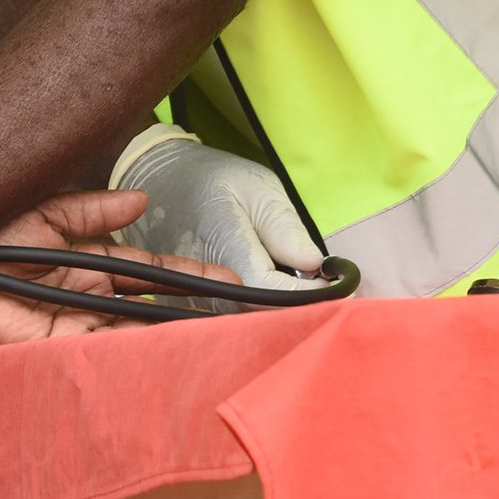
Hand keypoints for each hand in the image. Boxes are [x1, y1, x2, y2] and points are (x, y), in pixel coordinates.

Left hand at [0, 190, 228, 347]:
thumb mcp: (41, 214)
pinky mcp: (57, 350)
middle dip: (195, 310)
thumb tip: (140, 200)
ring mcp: (74, 328)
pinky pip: (106, 352)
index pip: (149, 274)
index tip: (228, 281)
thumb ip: (90, 210)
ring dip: (176, 334)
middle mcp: (85, 299)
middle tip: (242, 310)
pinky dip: (140, 352)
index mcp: (83, 265)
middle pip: (152, 308)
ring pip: (136, 333)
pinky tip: (173, 350)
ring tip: (223, 331)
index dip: (187, 278)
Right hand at [110, 126, 324, 299]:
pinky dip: (257, 311)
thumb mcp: (257, 187)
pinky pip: (227, 318)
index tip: (342, 286)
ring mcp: (189, 295)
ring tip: (304, 289)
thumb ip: (285, 229)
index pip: (272, 292)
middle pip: (260, 315)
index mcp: (222, 247)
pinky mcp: (186, 302)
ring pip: (244, 322)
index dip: (311, 296)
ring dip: (279, 312)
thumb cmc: (211, 177)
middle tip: (328, 289)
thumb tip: (315, 267)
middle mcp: (201, 280)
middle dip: (299, 308)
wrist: (156, 176)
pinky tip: (275, 293)